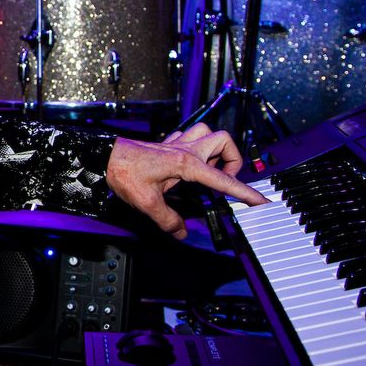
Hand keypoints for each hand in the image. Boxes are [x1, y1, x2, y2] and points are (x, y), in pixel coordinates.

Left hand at [105, 123, 266, 239]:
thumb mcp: (147, 203)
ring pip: (209, 132)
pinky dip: (198, 148)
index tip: (260, 201)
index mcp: (186, 163)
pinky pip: (191, 137)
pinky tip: (191, 164)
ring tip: (212, 171)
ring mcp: (177, 144)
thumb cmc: (124, 172)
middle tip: (226, 181)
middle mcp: (185, 149)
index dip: (244, 192)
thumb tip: (182, 232)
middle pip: (224, 141)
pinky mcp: (167, 143)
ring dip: (216, 149)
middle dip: (233, 160)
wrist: (104, 156)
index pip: (224, 179)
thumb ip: (168, 220)